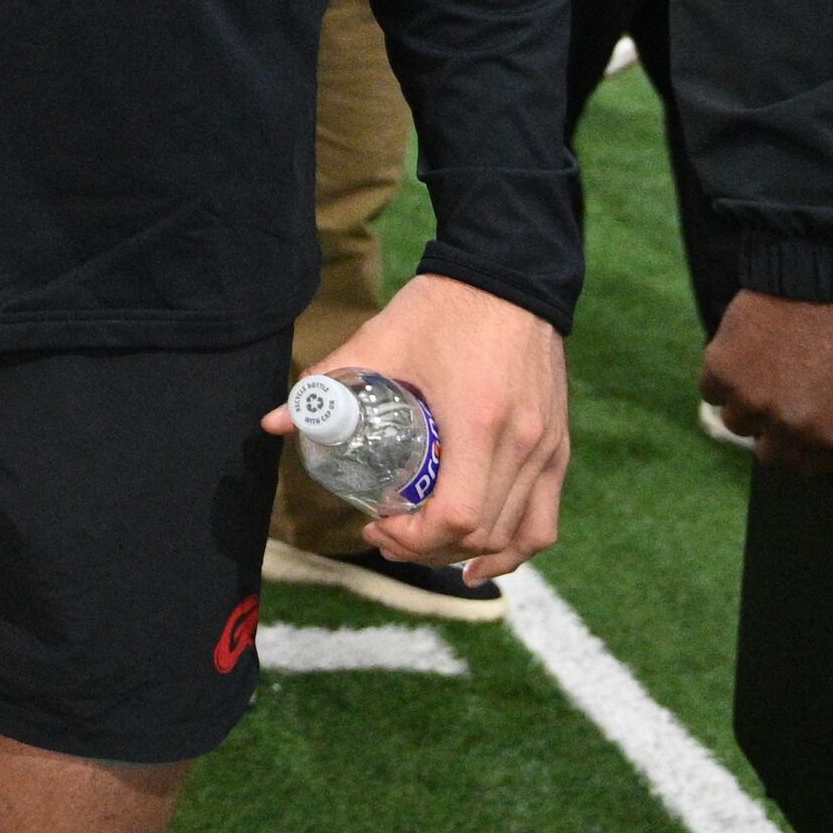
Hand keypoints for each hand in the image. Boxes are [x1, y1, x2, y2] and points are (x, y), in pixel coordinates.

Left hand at [269, 273, 570, 580]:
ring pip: (516, 536)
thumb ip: (327, 383)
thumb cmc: (441, 307)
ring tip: (423, 547)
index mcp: (477, 421)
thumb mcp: (380, 342)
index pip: (454, 516)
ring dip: (467, 553)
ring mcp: (548, 448)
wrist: (508, 273)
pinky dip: (515, 548)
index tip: (376, 525)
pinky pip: (544, 520)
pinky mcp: (560, 445)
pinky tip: (481, 558)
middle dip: (428, 549)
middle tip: (386, 535)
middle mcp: (522, 443)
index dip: (413, 539)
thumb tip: (273, 422)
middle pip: (480, 533)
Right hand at [700, 292, 832, 476]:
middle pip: (769, 456)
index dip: (808, 452)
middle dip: (775, 437)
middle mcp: (784, 426)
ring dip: (746, 408)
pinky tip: (742, 361)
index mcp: (825, 435)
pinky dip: (722, 381)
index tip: (804, 435)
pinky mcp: (720, 372)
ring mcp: (748, 400)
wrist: (811, 283)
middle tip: (780, 408)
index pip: (810, 469)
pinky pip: (712, 393)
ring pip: (737, 424)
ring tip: (761, 378)